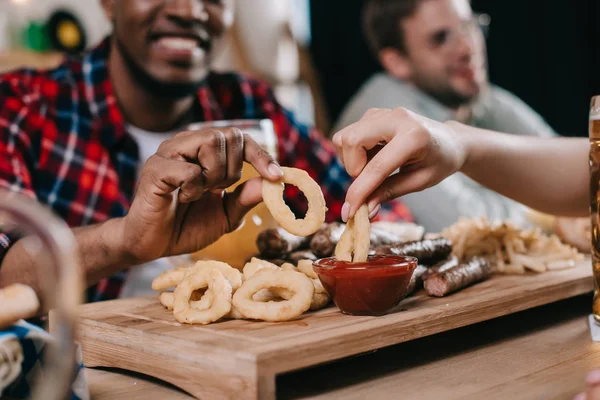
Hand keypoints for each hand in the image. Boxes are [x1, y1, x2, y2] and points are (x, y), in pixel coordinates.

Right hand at [118, 128, 282, 262]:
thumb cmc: (186, 226)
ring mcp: (169, 152)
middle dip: (233, 169)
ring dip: (214, 175)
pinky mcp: (156, 168)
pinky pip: (190, 169)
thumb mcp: (226, 215)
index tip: (276, 176)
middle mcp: (187, 144)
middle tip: (216, 190)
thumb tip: (273, 182)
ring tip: (199, 193)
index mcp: (204, 152)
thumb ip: (247, 197)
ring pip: (210, 142)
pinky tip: (182, 198)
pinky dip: (193, 188)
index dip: (261, 155)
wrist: (151, 245)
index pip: (240, 137)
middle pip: (229, 135)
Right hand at [332, 107, 466, 220]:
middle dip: (352, 168)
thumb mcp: (419, 182)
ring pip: (345, 138)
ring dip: (352, 161)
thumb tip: (365, 211)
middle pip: (350, 141)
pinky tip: (374, 157)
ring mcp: (381, 113)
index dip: (359, 192)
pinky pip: (348, 136)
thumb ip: (389, 193)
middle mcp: (395, 118)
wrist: (450, 140)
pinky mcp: (372, 114)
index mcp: (413, 136)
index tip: (349, 213)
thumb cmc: (439, 162)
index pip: (376, 166)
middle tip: (370, 182)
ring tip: (375, 169)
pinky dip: (354, 153)